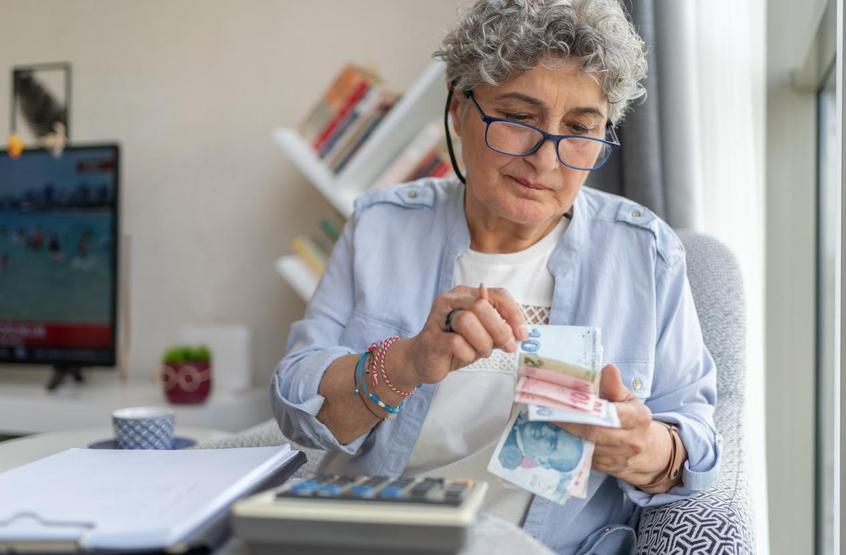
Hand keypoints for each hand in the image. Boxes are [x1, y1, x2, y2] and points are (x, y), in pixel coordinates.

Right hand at [394, 285, 527, 386]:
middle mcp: (451, 299)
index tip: (522, 334)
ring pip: (468, 321)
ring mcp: (438, 316)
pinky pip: (457, 343)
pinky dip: (467, 354)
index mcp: (467, 295)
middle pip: (482, 306)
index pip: (498, 294)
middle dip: (500, 330)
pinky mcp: (431, 337)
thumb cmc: (455, 345)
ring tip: (481, 352)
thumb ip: (498, 329)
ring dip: (482, 343)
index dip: (514, 313)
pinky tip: (464, 356)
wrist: (422, 360)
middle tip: (507, 347)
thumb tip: (519, 333)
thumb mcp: (482, 335)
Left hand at [556, 364, 670, 485]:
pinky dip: (568, 445)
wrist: (647, 452)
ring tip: (546, 420)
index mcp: (638, 418)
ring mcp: (617, 457)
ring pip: (586, 446)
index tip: (564, 402)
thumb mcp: (628, 399)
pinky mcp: (605, 468)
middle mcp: (631, 440)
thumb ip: (615, 386)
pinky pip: (583, 456)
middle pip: (594, 432)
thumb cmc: (633, 418)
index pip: (610, 414)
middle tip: (547, 411)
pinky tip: (554, 435)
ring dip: (565, 434)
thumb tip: (608, 368)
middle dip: (569, 422)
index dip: (585, 410)